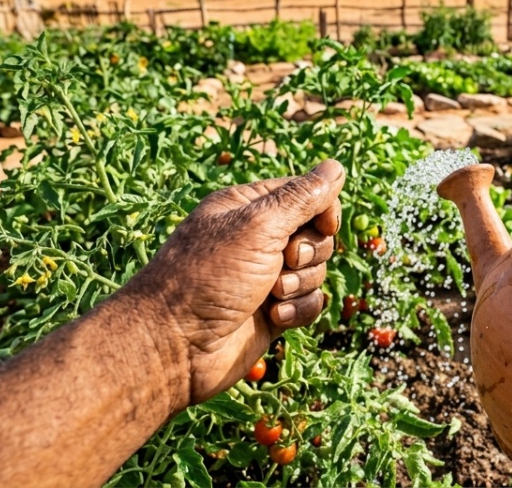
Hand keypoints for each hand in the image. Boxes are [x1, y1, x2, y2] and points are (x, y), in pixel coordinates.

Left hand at [123, 160, 344, 405]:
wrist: (176, 345)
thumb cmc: (209, 276)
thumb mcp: (257, 226)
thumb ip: (301, 197)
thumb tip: (336, 166)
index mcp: (249, 208)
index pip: (307, 194)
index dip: (323, 208)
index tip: (323, 225)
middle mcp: (259, 239)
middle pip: (317, 234)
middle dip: (309, 251)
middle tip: (283, 261)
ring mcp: (266, 277)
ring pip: (317, 271)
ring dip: (300, 283)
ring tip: (272, 294)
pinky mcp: (273, 312)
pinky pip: (310, 302)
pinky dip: (298, 309)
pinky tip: (274, 317)